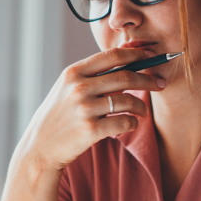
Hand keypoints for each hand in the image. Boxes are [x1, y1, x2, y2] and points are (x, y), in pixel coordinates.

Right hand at [18, 47, 164, 172]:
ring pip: (129, 101)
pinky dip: (133, 123)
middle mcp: (79, 87)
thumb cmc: (60, 115)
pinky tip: (132, 124)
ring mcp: (84, 109)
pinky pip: (125, 123)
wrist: (40, 147)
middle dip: (149, 79)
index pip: (112, 56)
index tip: (152, 55)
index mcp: (73, 72)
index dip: (136, 53)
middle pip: (126, 77)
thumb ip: (93, 75)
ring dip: (142, 106)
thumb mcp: (68, 88)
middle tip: (161, 83)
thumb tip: (128, 58)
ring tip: (143, 111)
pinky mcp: (91, 130)